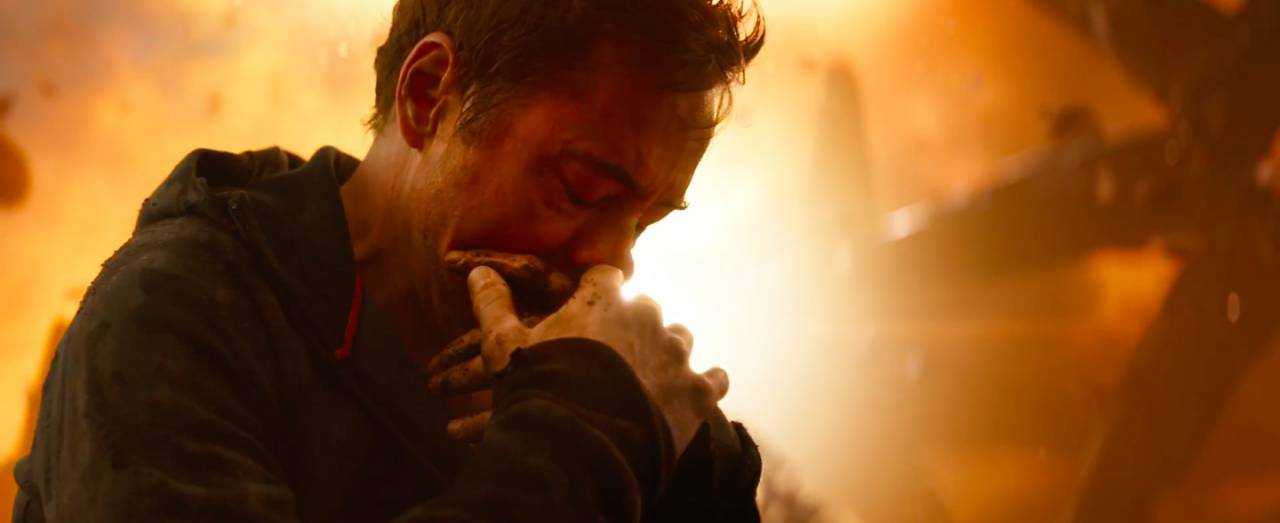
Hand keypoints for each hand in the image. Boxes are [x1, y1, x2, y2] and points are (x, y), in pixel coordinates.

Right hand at [428, 264, 728, 454]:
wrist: (578, 447)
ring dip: (666, 353)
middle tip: (613, 354)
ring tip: (649, 377)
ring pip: (680, 340)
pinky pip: (714, 379)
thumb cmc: (538, 390)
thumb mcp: (505, 347)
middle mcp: (648, 317)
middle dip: (632, 326)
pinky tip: (694, 392)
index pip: (606, 278)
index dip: (595, 295)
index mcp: (605, 299)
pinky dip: (705, 384)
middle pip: (646, 309)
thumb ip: (494, 305)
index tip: (586, 314)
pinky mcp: (697, 392)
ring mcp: (676, 355)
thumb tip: (477, 273)